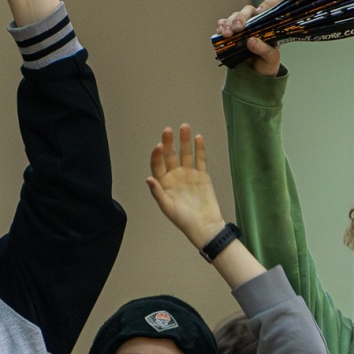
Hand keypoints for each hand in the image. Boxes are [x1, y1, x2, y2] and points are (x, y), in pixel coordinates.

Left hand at [147, 125, 225, 245]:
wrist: (204, 226)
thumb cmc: (183, 219)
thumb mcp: (167, 207)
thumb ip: (157, 192)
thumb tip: (148, 178)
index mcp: (163, 183)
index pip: (157, 164)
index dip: (157, 155)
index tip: (159, 146)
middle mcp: (175, 176)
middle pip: (170, 155)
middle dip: (169, 142)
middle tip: (168, 130)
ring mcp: (188, 174)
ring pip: (185, 153)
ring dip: (184, 140)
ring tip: (184, 127)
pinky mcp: (202, 175)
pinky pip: (200, 159)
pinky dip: (199, 149)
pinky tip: (198, 138)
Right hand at [216, 0, 283, 75]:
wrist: (256, 73)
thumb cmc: (267, 61)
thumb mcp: (270, 58)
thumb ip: (263, 49)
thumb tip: (251, 41)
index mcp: (269, 23)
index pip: (272, 4)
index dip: (268, 4)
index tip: (261, 12)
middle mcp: (255, 20)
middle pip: (248, 10)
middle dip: (241, 17)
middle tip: (238, 28)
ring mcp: (242, 25)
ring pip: (234, 16)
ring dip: (229, 23)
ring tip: (227, 35)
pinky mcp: (231, 31)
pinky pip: (223, 23)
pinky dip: (221, 26)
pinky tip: (220, 32)